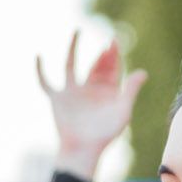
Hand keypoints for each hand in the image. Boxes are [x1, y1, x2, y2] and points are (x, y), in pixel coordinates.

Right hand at [36, 31, 146, 173]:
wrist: (83, 150)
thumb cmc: (105, 135)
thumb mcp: (122, 111)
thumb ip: (130, 91)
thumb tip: (143, 72)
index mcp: (106, 93)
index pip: (112, 69)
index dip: (114, 55)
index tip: (114, 41)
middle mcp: (90, 90)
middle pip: (96, 66)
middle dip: (102, 54)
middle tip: (107, 42)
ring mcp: (72, 92)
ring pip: (71, 65)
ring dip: (73, 48)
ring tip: (77, 32)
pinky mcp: (57, 98)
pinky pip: (46, 82)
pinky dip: (40, 71)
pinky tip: (38, 56)